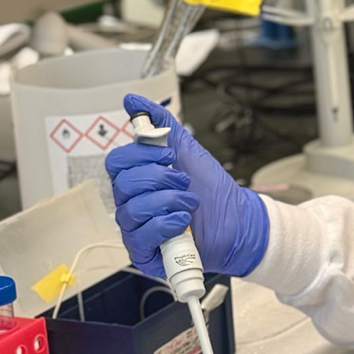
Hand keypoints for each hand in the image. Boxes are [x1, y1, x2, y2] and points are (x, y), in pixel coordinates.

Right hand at [104, 94, 268, 279]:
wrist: (237, 220)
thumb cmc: (210, 188)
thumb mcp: (186, 149)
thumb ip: (160, 123)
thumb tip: (132, 100)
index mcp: (136, 178)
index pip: (116, 162)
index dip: (141, 155)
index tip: (169, 155)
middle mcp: (131, 203)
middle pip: (122, 185)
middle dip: (159, 178)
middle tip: (184, 181)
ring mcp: (136, 228)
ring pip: (132, 210)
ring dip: (167, 201)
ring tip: (190, 202)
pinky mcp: (144, 252)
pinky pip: (140, 237)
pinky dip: (165, 224)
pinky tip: (182, 221)